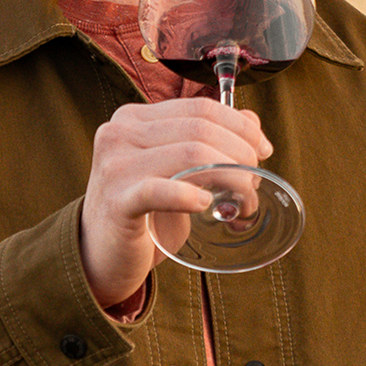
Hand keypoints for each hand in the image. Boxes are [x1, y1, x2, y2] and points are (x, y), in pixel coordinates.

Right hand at [79, 98, 273, 308]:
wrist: (102, 257)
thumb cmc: (145, 214)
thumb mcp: (177, 171)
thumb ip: (209, 141)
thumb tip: (252, 121)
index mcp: (135, 119)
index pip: (201, 108)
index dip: (241, 126)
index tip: (263, 151)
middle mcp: (120, 133)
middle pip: (201, 129)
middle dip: (241, 156)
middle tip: (253, 187)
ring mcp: (115, 165)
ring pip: (192, 154)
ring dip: (231, 180)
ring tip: (242, 206)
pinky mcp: (117, 201)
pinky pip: (160, 190)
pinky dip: (190, 196)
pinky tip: (205, 206)